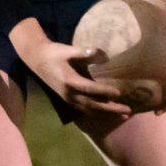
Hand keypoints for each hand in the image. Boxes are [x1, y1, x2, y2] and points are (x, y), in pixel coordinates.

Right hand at [10, 22, 130, 121]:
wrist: (37, 60)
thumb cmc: (54, 53)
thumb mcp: (68, 50)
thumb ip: (84, 52)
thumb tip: (102, 53)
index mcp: (70, 81)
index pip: (90, 89)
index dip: (104, 91)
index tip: (119, 92)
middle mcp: (69, 94)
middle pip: (93, 105)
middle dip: (111, 109)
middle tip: (128, 111)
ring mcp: (69, 99)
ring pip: (90, 110)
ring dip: (107, 114)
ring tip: (124, 115)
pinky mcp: (69, 100)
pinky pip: (85, 110)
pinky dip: (99, 112)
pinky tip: (109, 113)